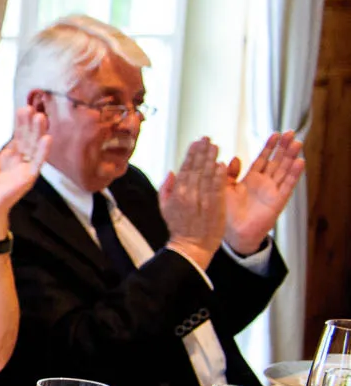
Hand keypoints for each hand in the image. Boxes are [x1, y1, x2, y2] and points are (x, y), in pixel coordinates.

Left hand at [0, 107, 50, 236]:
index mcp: (8, 157)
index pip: (17, 136)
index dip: (20, 123)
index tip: (22, 109)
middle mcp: (19, 161)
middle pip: (27, 138)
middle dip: (29, 123)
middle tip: (31, 108)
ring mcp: (25, 168)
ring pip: (35, 146)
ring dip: (38, 132)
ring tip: (40, 117)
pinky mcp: (29, 177)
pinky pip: (39, 162)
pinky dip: (43, 150)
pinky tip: (47, 137)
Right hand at [159, 137, 225, 268]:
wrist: (191, 246)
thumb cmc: (179, 227)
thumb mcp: (165, 207)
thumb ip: (166, 188)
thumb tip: (171, 171)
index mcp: (177, 193)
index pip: (185, 168)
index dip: (191, 154)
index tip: (196, 142)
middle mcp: (189, 194)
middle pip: (197, 168)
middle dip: (202, 152)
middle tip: (208, 138)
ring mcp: (202, 200)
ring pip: (207, 175)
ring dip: (211, 159)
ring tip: (215, 146)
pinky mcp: (215, 207)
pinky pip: (217, 188)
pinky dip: (219, 175)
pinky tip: (221, 164)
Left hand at [220, 131, 303, 255]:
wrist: (233, 233)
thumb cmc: (227, 212)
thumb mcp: (223, 188)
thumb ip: (227, 174)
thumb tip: (231, 158)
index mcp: (251, 179)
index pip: (263, 159)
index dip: (269, 147)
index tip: (276, 134)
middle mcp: (264, 184)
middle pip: (277, 161)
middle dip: (283, 147)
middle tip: (290, 132)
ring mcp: (272, 192)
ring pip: (284, 170)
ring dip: (291, 156)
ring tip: (297, 142)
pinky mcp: (278, 201)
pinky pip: (287, 186)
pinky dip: (293, 174)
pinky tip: (300, 162)